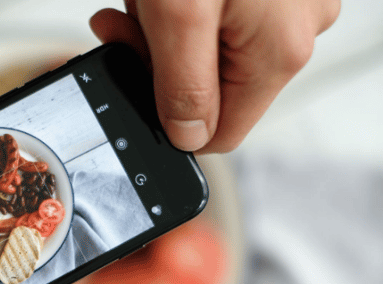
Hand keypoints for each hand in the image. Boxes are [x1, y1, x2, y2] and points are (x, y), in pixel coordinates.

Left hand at [90, 0, 339, 152]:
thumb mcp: (177, 13)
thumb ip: (183, 86)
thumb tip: (188, 136)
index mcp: (279, 52)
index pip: (218, 131)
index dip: (165, 114)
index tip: (129, 67)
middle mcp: (297, 31)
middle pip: (212, 87)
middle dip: (159, 60)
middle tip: (121, 23)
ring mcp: (290, 4)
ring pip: (212, 51)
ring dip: (169, 30)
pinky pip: (226, 15)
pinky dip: (189, 6)